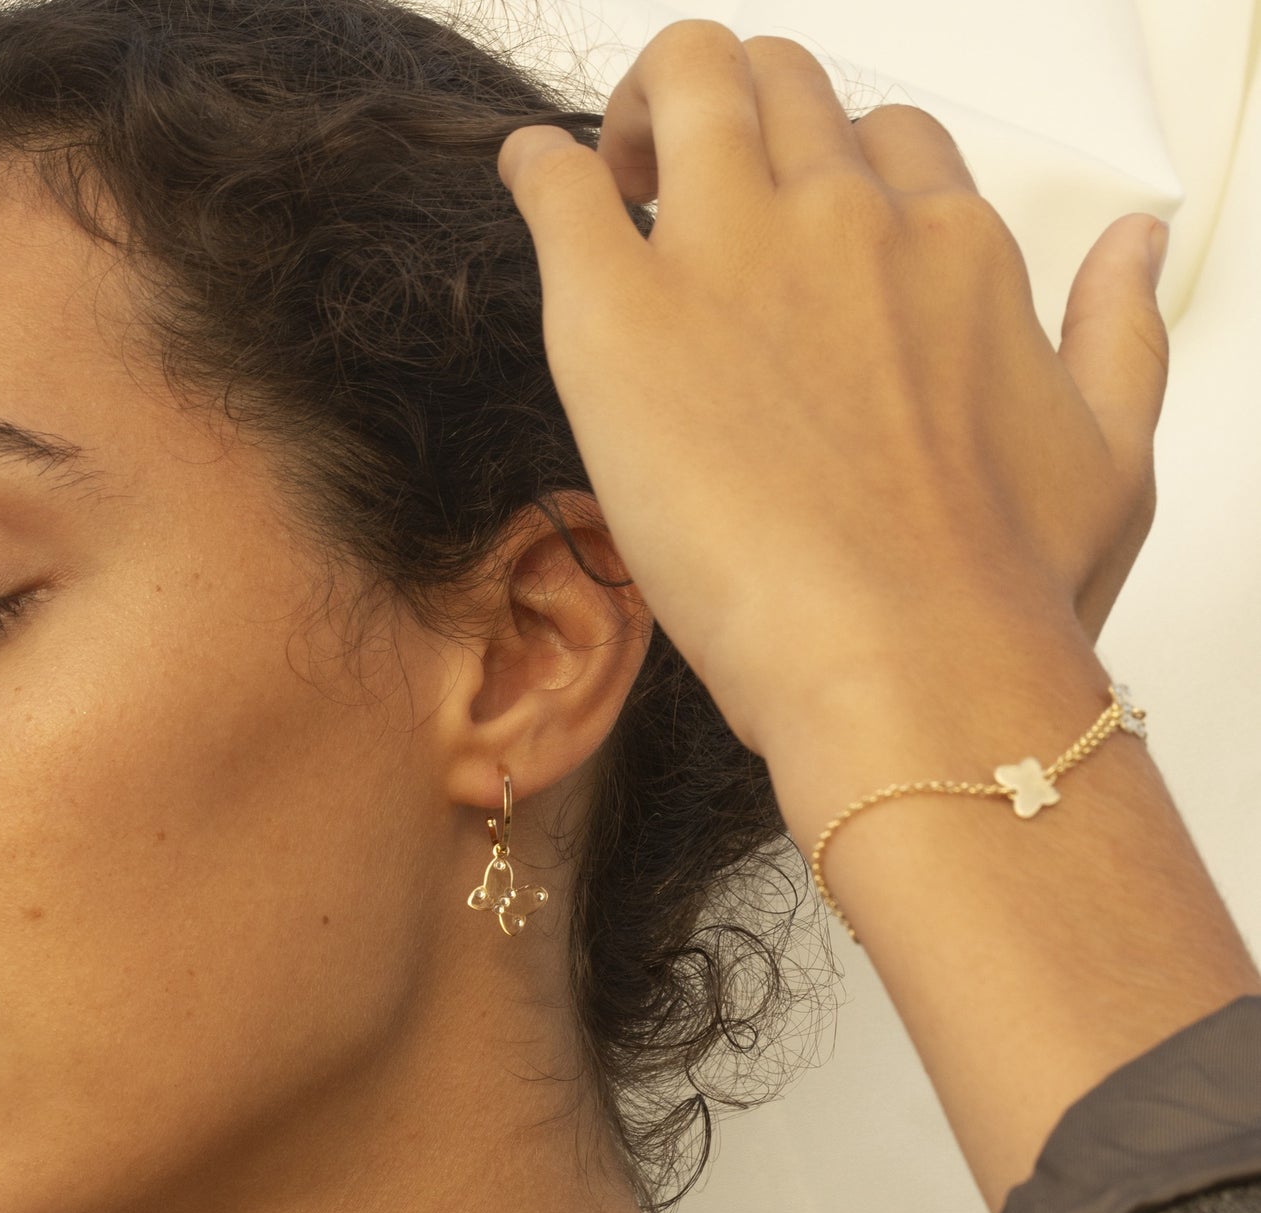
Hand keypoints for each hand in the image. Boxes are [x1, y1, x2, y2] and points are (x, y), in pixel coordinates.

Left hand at [496, 22, 1168, 759]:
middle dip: (735, 109)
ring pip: (685, 85)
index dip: (830, 167)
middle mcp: (845, 226)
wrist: (910, 666)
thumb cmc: (1001, 594)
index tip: (795, 220)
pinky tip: (534, 183)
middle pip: (782, 86)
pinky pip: (558, 182)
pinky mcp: (624, 315)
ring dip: (644, 107)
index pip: (886, 140)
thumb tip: (1137, 244)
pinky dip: (538, 168)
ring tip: (618, 172)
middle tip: (691, 183)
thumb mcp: (1113, 458)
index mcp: (949, 251)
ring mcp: (732, 255)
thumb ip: (1122, 334)